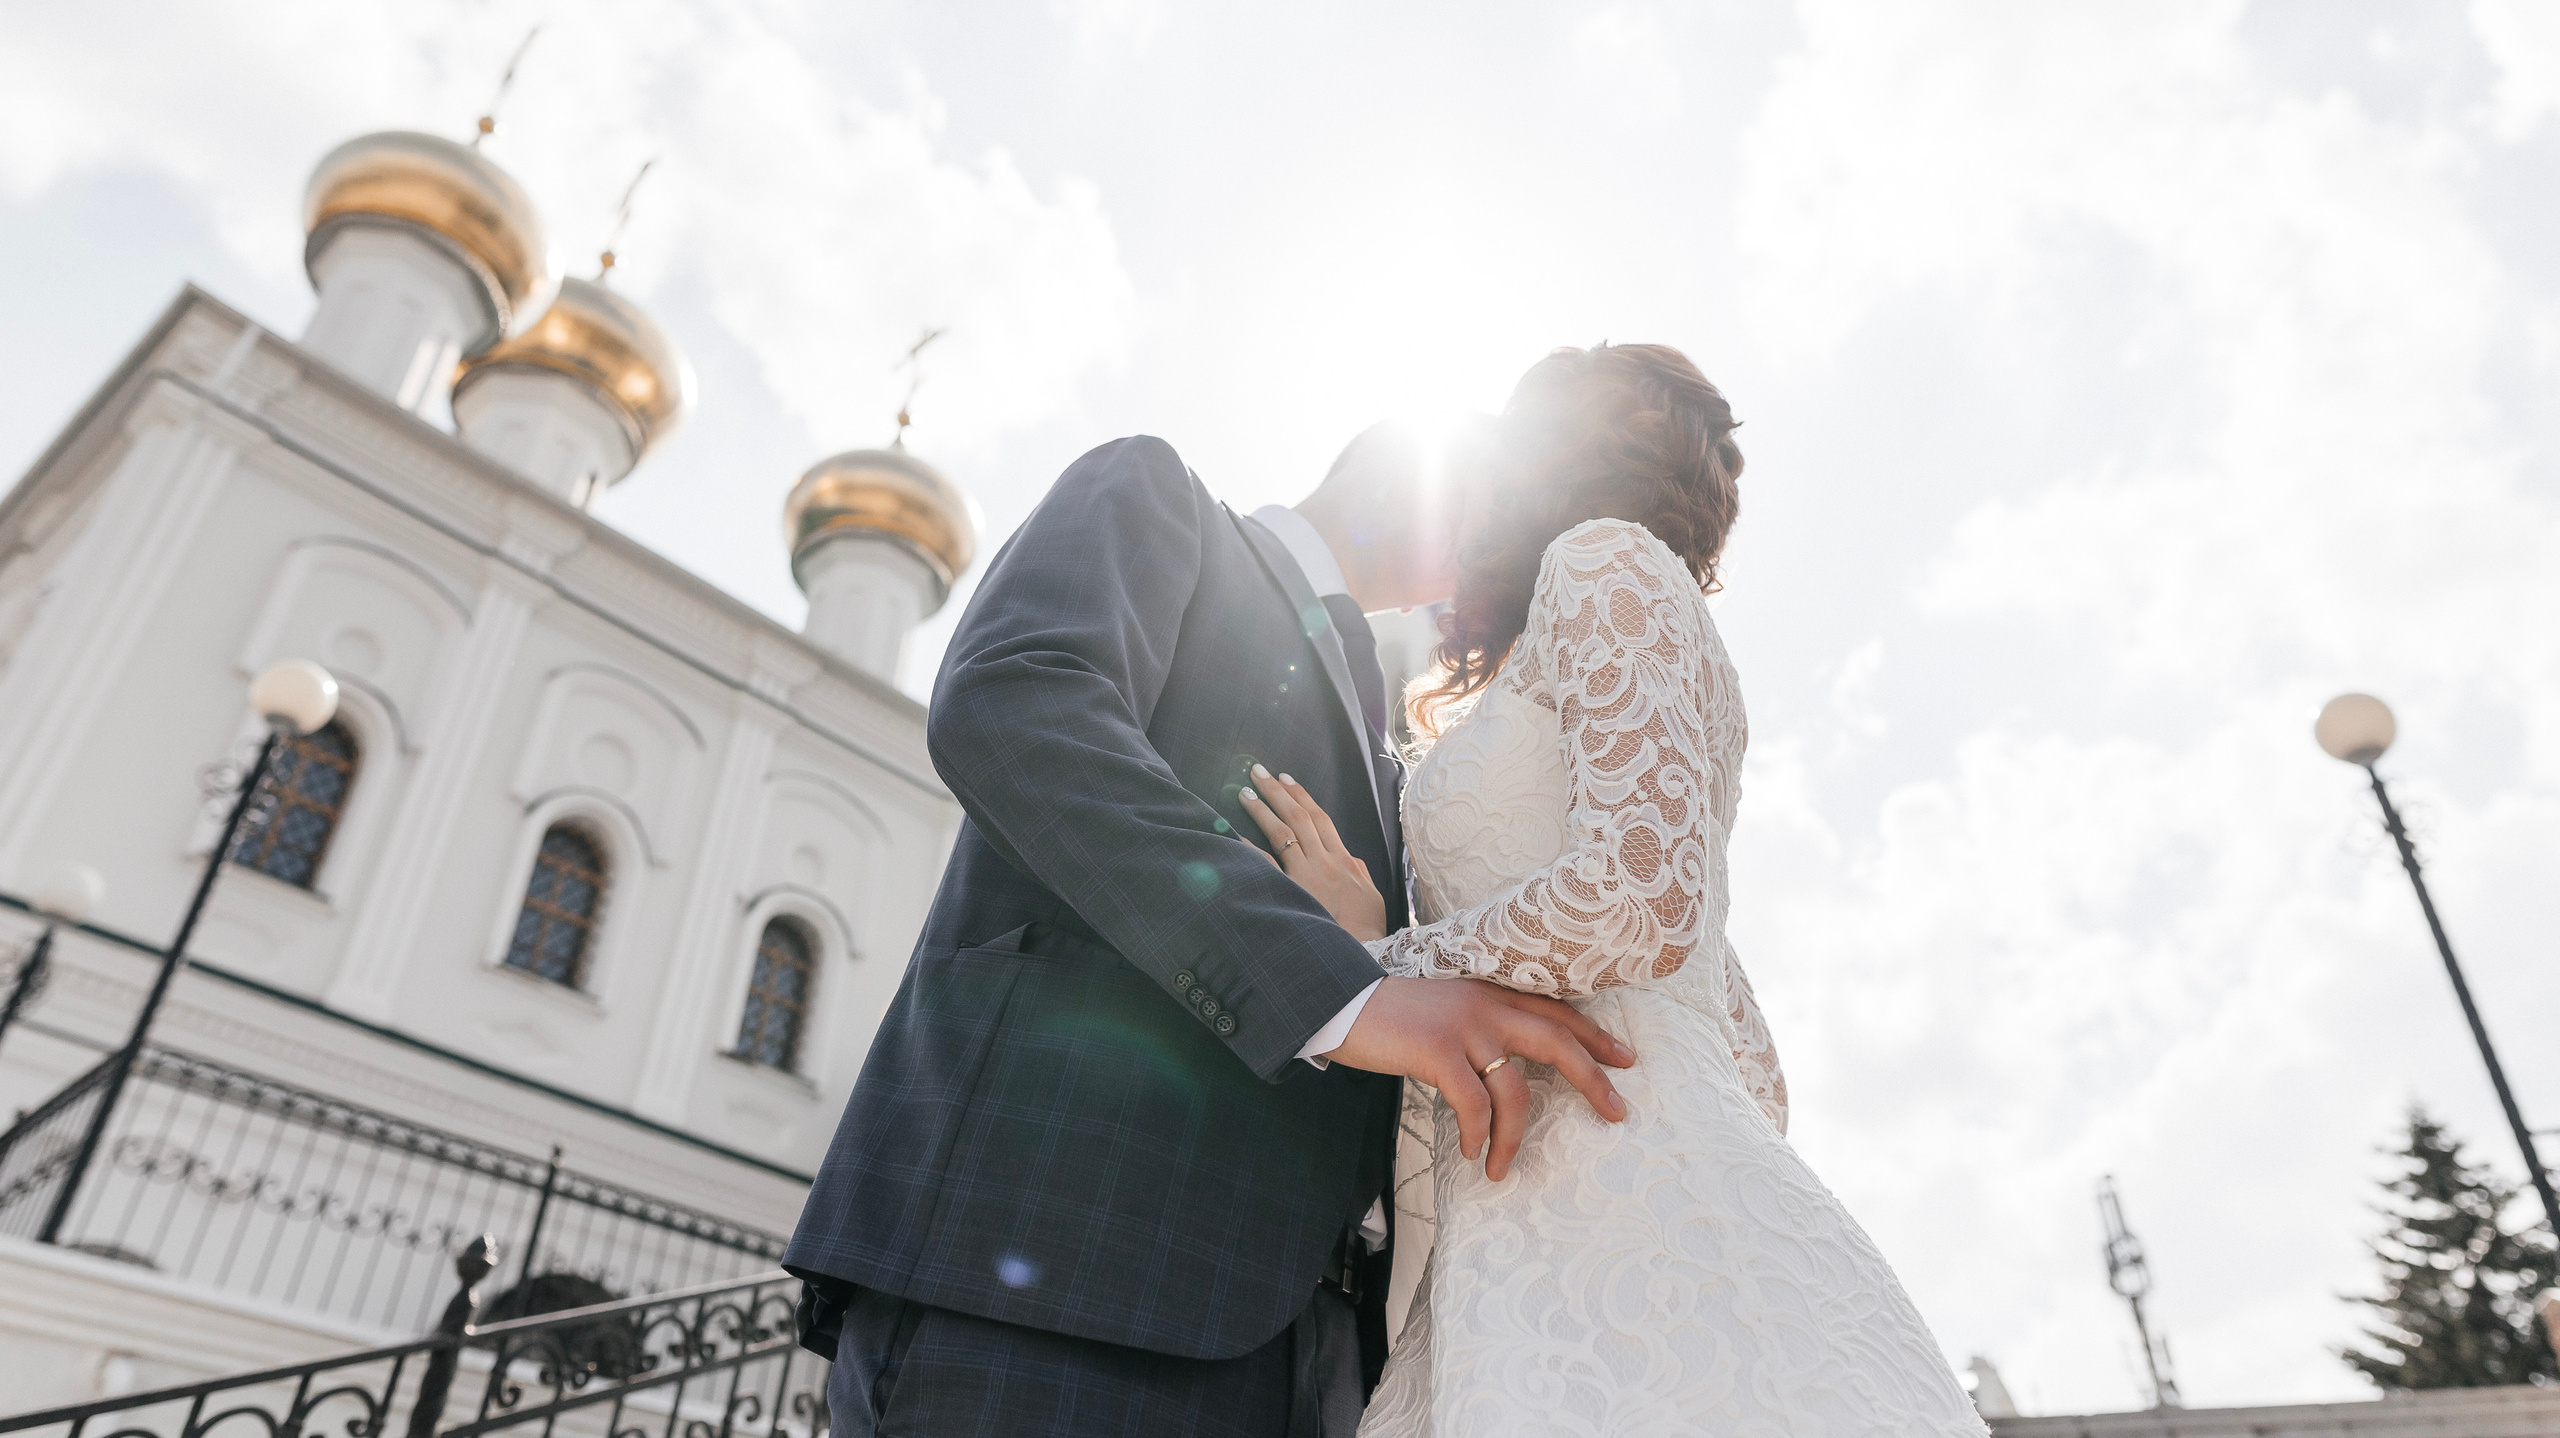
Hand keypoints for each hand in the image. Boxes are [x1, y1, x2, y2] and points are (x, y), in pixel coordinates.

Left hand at [1239, 764, 1387, 942]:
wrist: (1368, 951)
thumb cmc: (1368, 929)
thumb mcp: (1371, 896)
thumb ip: (1359, 873)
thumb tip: (1351, 859)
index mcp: (1345, 861)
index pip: (1321, 819)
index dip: (1302, 797)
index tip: (1286, 779)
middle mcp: (1326, 861)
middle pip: (1299, 817)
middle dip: (1278, 791)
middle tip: (1257, 771)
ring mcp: (1309, 875)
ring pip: (1283, 832)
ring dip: (1263, 809)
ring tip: (1244, 791)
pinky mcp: (1294, 892)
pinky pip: (1268, 865)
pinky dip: (1250, 849)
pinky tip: (1234, 836)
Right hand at [1323, 976, 1636, 1180]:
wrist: (1337, 1000)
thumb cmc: (1389, 1017)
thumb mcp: (1444, 1013)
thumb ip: (1477, 1030)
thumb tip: (1502, 1071)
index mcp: (1490, 993)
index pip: (1555, 1012)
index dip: (1593, 1037)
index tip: (1624, 1059)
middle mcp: (1485, 1004)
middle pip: (1557, 1041)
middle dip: (1592, 1078)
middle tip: (1617, 1111)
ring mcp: (1463, 1026)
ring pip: (1514, 1088)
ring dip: (1514, 1137)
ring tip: (1501, 1168)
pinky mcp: (1438, 1050)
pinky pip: (1473, 1104)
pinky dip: (1477, 1134)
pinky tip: (1471, 1152)